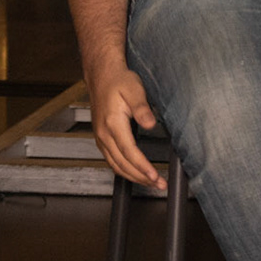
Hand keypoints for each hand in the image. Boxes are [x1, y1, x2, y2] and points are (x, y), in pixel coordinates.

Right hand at [87, 62, 164, 189]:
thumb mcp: (134, 89)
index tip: (154, 176)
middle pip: (123, 164)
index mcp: (112, 124)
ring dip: (134, 177)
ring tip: (151, 183)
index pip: (129, 152)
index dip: (142, 167)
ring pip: (116, 165)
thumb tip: (151, 123)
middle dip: (141, 178)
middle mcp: (104, 134)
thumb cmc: (119, 81)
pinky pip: (112, 160)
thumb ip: (142, 108)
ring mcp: (101, 138)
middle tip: (159, 184)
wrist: (101, 75)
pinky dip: (124, 170)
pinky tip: (135, 173)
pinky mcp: (102, 138)